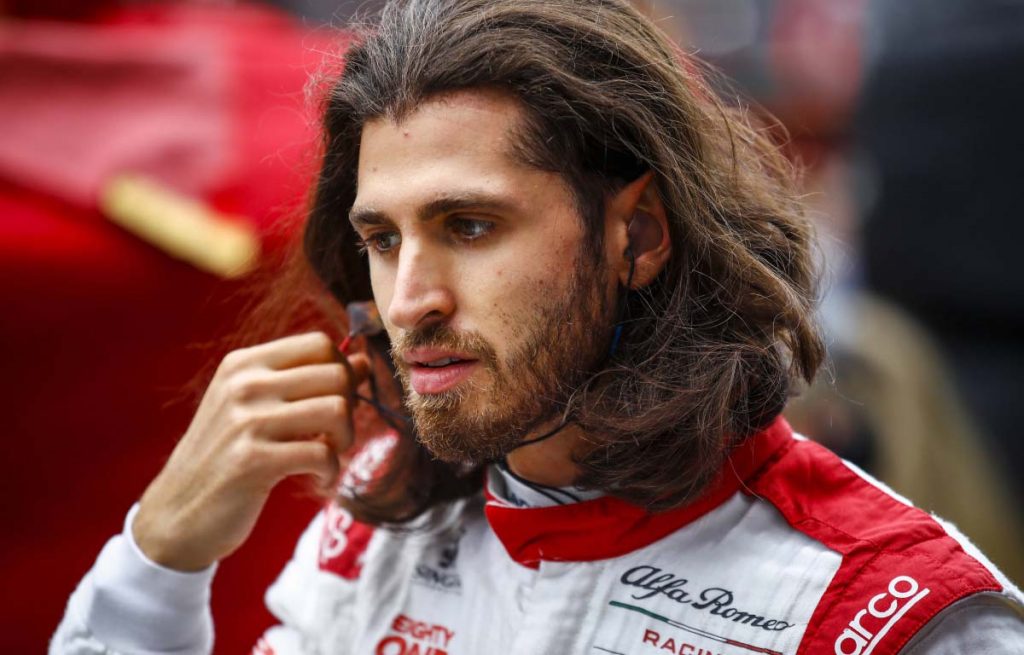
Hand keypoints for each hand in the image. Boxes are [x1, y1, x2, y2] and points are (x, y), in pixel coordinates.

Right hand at [133, 332, 369, 570]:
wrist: (177, 512)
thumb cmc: (226, 457)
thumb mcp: (258, 408)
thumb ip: (309, 381)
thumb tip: (365, 361)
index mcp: (244, 364)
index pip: (319, 344)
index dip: (344, 371)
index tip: (337, 400)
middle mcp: (244, 385)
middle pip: (336, 375)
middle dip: (350, 408)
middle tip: (334, 435)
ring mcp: (247, 422)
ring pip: (337, 409)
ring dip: (345, 439)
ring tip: (327, 455)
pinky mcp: (253, 461)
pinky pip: (323, 454)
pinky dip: (330, 471)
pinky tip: (318, 478)